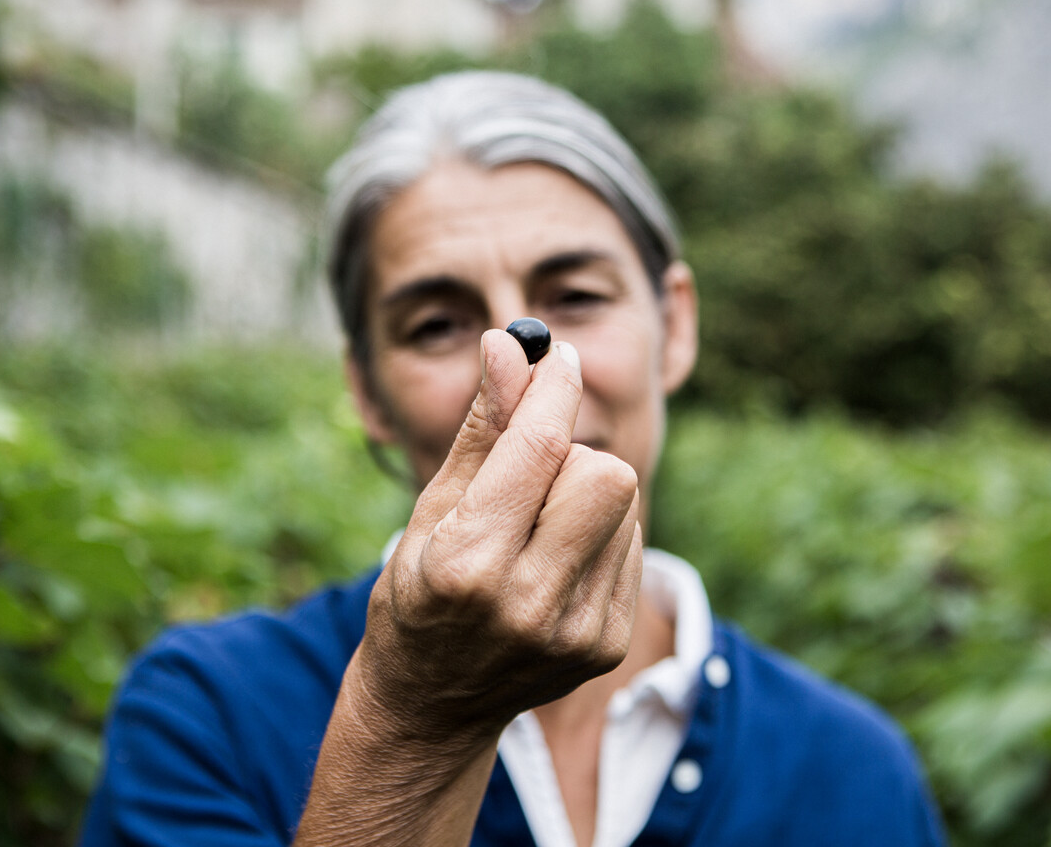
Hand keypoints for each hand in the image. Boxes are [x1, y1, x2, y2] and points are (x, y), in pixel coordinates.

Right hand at [354, 328, 644, 742]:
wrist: (432, 706)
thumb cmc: (419, 592)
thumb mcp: (431, 511)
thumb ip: (481, 429)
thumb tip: (508, 345)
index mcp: (467, 565)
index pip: (538, 450)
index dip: (553, 388)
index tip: (557, 354)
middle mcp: (528, 603)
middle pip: (605, 475)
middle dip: (572, 454)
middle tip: (531, 473)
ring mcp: (575, 632)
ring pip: (624, 504)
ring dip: (585, 495)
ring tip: (534, 530)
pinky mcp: (607, 644)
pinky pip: (631, 544)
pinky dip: (598, 535)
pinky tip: (554, 563)